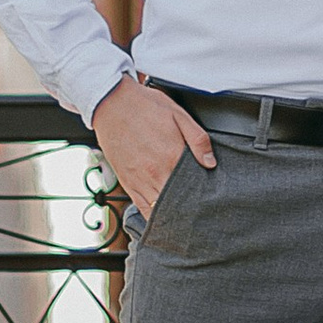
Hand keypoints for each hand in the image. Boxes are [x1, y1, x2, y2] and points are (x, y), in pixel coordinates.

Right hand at [93, 76, 214, 227]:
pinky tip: (162, 218)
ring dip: (173, 215)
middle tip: (199, 211)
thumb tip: (210, 163)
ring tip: (183, 217)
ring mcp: (140, 181)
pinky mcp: (128, 183)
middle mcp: (156, 173)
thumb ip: (198, 139)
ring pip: (160, 210)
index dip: (203, 195)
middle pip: (179, 202)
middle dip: (190, 208)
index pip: (194, 186)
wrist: (111, 103)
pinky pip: (142, 209)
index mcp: (172, 156)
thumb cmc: (144, 107)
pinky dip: (153, 217)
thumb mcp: (178, 115)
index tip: (209, 199)